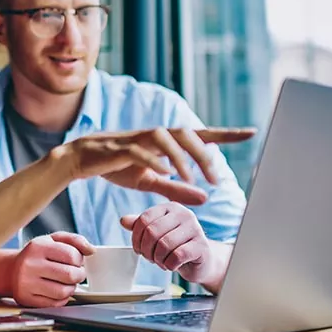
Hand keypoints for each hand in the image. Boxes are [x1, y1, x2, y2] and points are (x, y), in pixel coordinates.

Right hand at [11, 232, 93, 307]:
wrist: (10, 270)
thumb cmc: (36, 254)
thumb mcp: (52, 240)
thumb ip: (74, 240)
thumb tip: (91, 250)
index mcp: (38, 246)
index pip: (71, 255)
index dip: (79, 260)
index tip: (76, 261)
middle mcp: (30, 264)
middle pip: (69, 275)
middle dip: (79, 275)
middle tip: (76, 273)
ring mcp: (27, 283)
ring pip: (63, 292)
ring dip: (71, 288)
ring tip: (67, 282)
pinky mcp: (26, 299)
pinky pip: (55, 304)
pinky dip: (62, 298)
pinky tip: (58, 290)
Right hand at [63, 127, 254, 204]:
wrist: (80, 160)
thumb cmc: (116, 167)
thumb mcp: (150, 181)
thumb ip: (176, 188)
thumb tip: (206, 198)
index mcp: (164, 142)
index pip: (199, 134)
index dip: (225, 134)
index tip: (251, 132)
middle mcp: (153, 135)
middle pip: (185, 133)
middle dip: (204, 154)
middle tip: (215, 179)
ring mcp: (136, 139)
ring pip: (165, 137)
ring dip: (181, 156)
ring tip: (191, 178)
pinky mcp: (119, 148)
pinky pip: (140, 150)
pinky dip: (154, 159)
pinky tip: (165, 172)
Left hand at [120, 202, 221, 285]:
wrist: (201, 261)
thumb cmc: (176, 246)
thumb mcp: (157, 234)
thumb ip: (141, 226)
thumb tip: (123, 220)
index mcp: (170, 207)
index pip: (144, 219)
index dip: (136, 238)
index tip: (138, 249)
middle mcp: (184, 214)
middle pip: (152, 232)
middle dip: (146, 250)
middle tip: (150, 258)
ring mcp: (195, 229)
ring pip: (164, 245)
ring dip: (158, 259)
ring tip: (161, 262)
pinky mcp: (202, 246)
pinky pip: (177, 256)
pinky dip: (169, 265)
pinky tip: (172, 265)